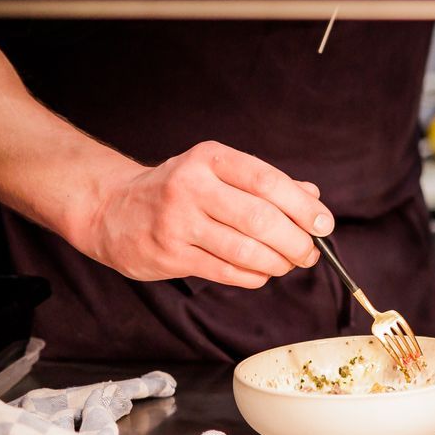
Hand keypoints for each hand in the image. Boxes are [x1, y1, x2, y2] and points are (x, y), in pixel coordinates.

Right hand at [80, 141, 331, 288]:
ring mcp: (178, 222)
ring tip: (289, 264)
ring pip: (244, 249)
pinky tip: (262, 273)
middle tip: (310, 252)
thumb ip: (265, 183)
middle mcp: (192, 187)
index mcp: (209, 158)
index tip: (323, 223)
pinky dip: (253, 275)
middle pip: (260, 219)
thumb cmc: (177, 189)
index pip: (267, 181)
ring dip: (277, 262)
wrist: (110, 209)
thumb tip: (313, 199)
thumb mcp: (216, 171)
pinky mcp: (169, 255)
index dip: (302, 205)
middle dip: (295, 240)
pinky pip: (225, 270)